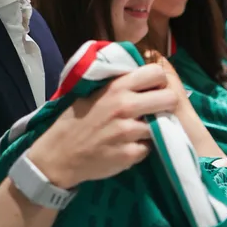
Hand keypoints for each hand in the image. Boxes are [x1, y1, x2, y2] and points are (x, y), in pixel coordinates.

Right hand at [26, 64, 178, 188]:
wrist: (57, 155)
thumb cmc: (76, 120)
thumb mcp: (94, 92)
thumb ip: (119, 82)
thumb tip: (144, 71)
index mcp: (117, 87)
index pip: (156, 73)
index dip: (159, 81)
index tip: (154, 89)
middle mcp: (125, 106)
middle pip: (170, 98)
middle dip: (166, 104)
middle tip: (156, 111)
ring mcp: (128, 132)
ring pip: (161, 125)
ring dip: (153, 129)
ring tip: (137, 131)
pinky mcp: (129, 154)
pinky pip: (149, 147)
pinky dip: (142, 147)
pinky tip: (128, 146)